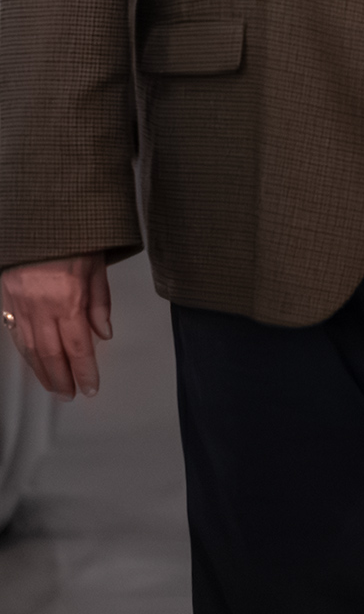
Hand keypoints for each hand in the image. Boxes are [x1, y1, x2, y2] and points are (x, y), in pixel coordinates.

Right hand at [2, 253, 112, 398]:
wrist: (40, 218)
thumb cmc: (74, 239)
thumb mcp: (98, 268)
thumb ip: (100, 303)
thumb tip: (103, 335)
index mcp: (68, 299)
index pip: (79, 346)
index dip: (84, 371)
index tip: (91, 388)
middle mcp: (41, 307)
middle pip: (51, 354)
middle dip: (61, 378)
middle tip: (70, 395)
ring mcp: (20, 305)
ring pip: (30, 348)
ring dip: (41, 371)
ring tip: (53, 386)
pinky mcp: (6, 300)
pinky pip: (16, 334)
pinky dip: (26, 353)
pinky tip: (34, 363)